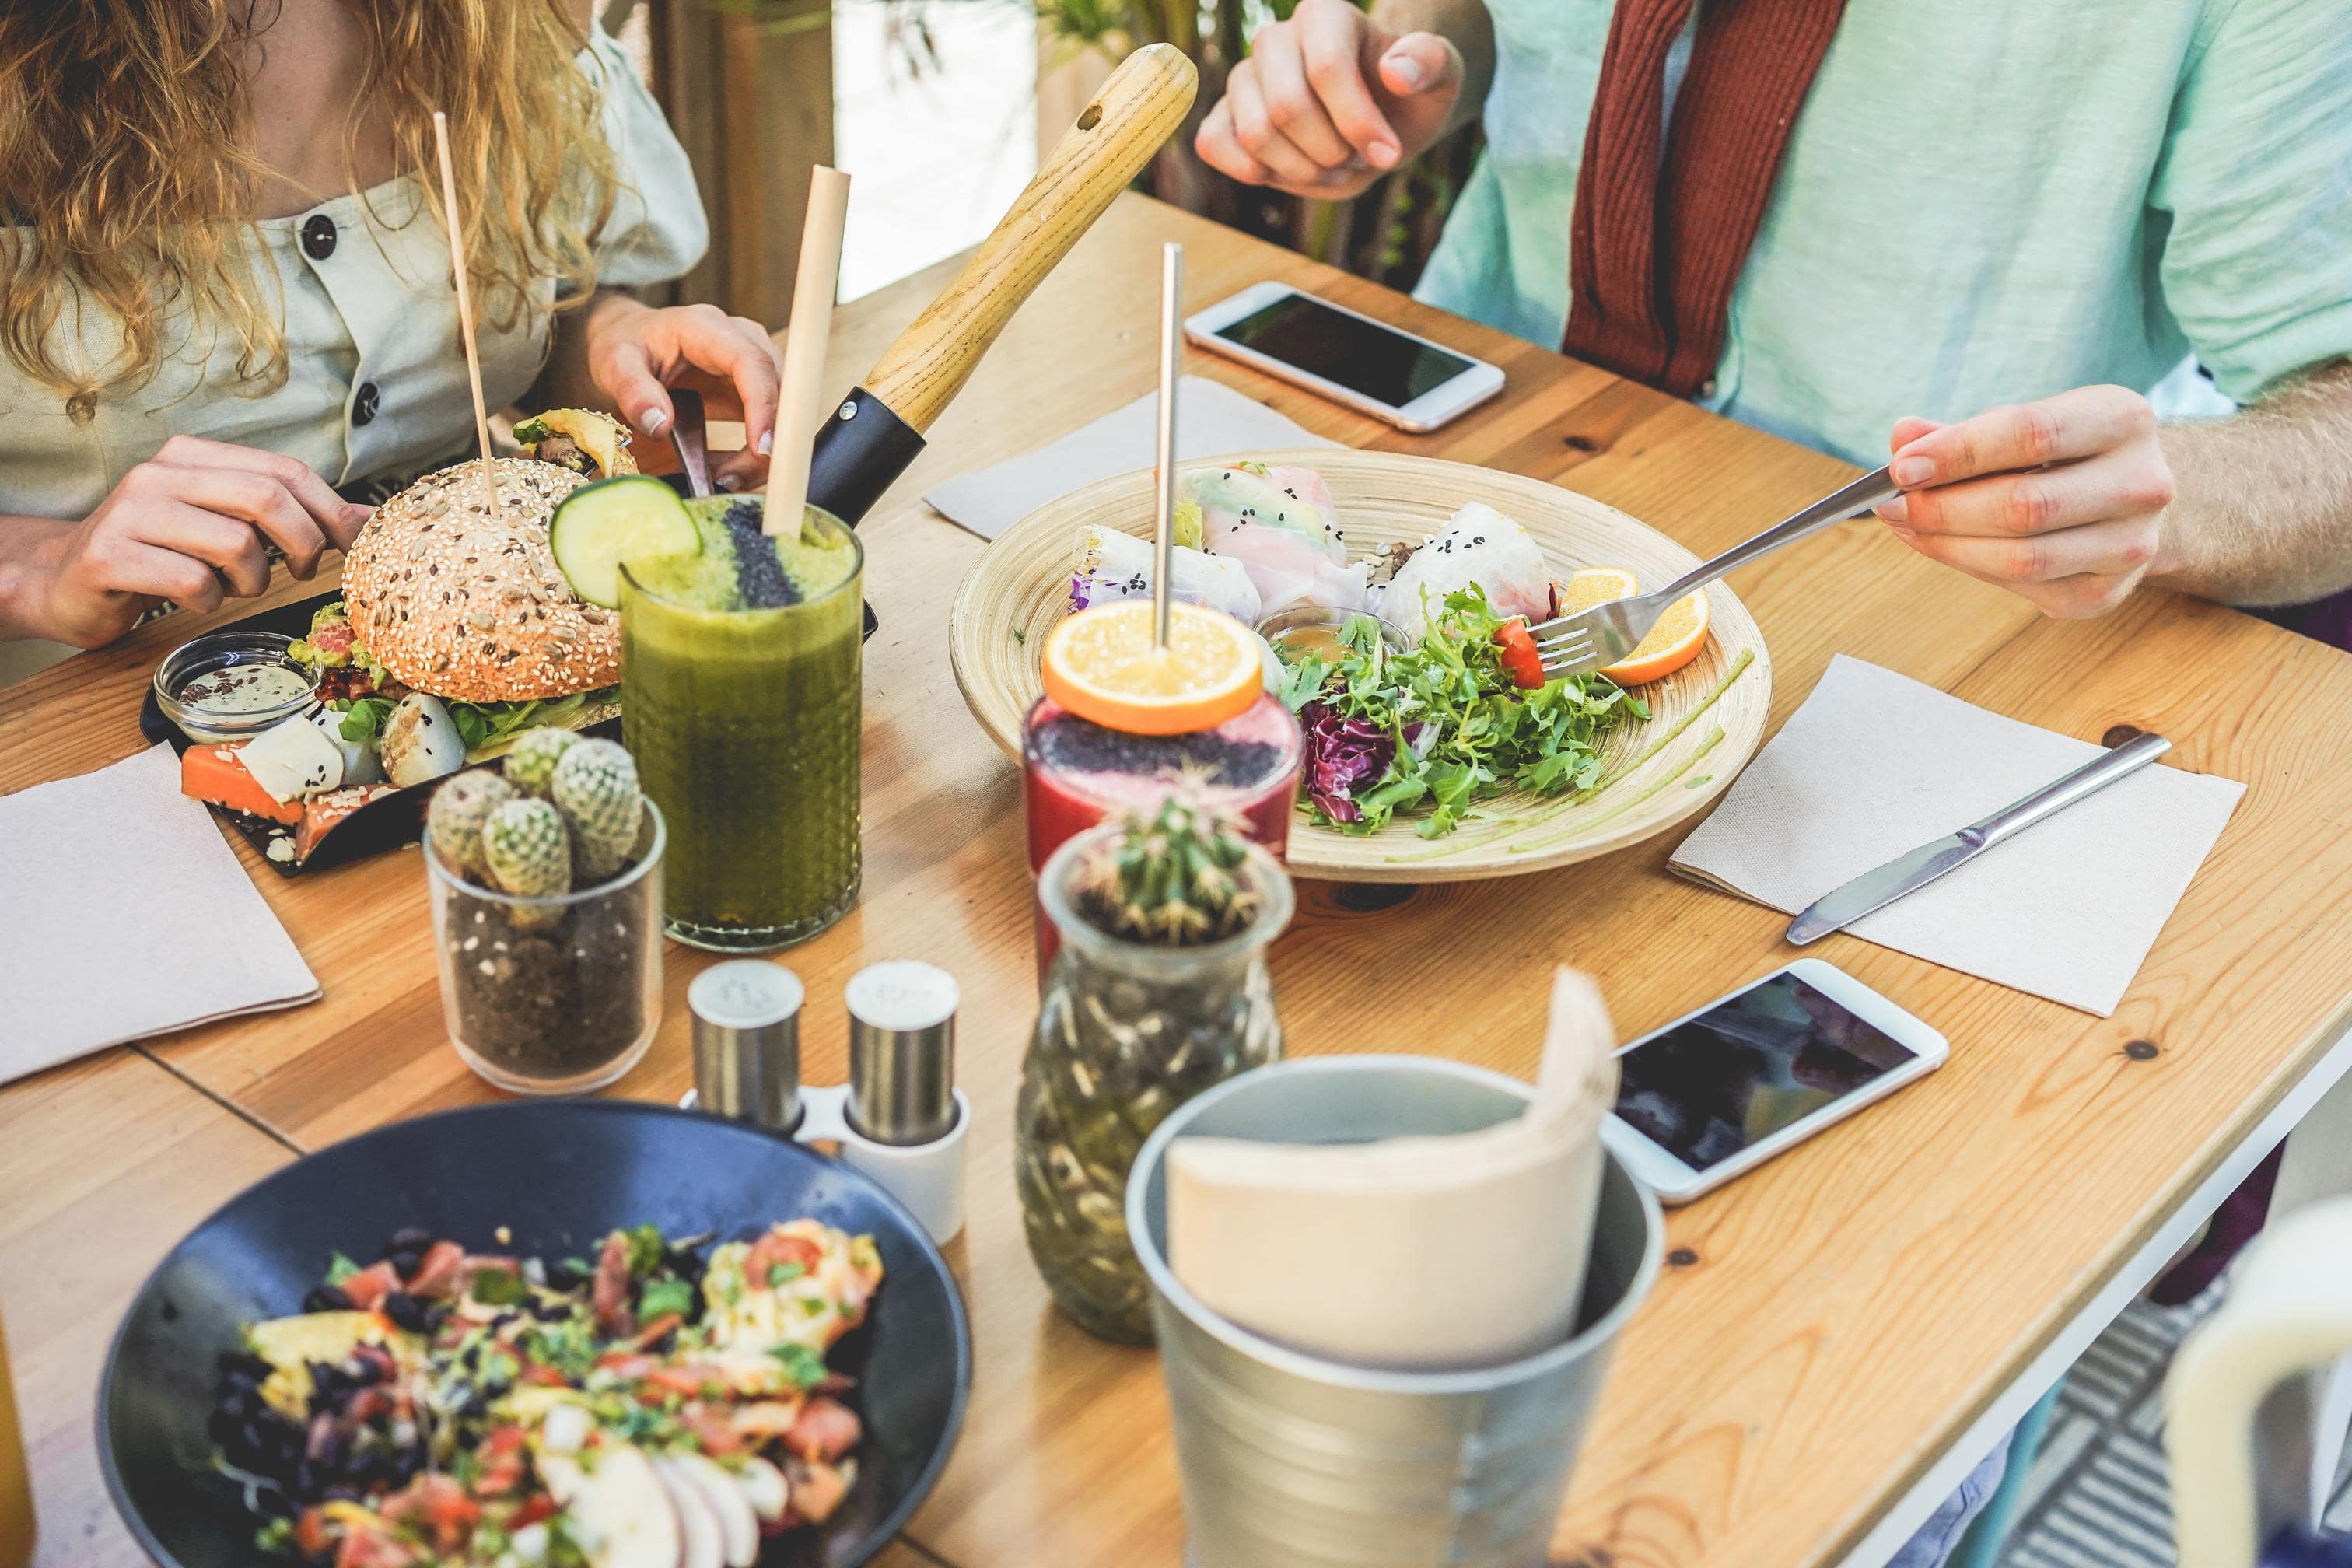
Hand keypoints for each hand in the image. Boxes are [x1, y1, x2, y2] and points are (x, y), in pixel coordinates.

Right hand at [10, 436, 367, 648]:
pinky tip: (193, 600)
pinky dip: (209, 602)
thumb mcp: (223, 524)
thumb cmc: (160, 554)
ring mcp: (131, 513)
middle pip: (266, 498)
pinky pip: (192, 582)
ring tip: (231, 586)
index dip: (332, 510)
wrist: (65, 581)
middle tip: (301, 572)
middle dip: (303, 544)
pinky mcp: (110, 557)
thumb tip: (368, 520)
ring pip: (234, 544)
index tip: (356, 545)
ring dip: (252, 580)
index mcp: (192, 456)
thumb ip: (284, 515)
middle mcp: (160, 474)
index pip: (286, 470)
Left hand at [582, 296, 785, 491]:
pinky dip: (753, 455)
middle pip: (779, 391)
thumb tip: (660, 425)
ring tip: (722, 479)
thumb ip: (633, 391)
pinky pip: (771, 425)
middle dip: (767, 442)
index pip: (753, 363)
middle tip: (730, 479)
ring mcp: (754, 365)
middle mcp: (742, 340)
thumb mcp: (615, 364)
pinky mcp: (755, 389)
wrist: (630, 339)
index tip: (761, 449)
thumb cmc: (624, 346)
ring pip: (783, 412)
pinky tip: (724, 470)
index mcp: (708, 328)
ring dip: (761, 454)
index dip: (764, 406)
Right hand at [1196, 0, 1464, 200]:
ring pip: (1255, 134)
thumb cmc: (1407, 94)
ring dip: (1302, 169)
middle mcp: (1275, 39)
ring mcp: (1243, 78)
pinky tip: (1286, 171)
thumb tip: (1396, 72)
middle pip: (1286, 107)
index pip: (1328, 69)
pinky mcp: (1223, 115)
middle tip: (1356, 158)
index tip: (1389, 155)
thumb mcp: (1439, 75)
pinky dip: (1252, 171)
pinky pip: (1213, 144)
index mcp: (1324, 15)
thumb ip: (1428, 63)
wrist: (1378, 117)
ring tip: (1330, 164)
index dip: (1358, 122)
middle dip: (1329, 151)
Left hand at [1874, 385, 2177, 617]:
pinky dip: (1970, 566)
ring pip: (2021, 556)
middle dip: (1943, 508)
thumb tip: (1903, 437)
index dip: (1959, 452)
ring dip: (1948, 544)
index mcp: (2122, 419)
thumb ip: (1961, 431)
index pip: (2030, 433)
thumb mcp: (2021, 423)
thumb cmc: (2064, 453)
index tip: (1902, 467)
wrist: (2128, 497)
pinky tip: (1943, 546)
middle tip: (1892, 505)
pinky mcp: (2105, 592)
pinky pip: (2021, 585)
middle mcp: (2142, 483)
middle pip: (2023, 505)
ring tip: (1907, 526)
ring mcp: (2130, 544)